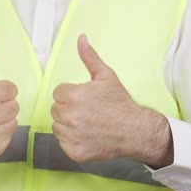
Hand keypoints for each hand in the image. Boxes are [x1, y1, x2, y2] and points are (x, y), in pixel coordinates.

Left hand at [50, 35, 173, 166]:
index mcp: (73, 96)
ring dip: (68, 125)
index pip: (57, 93)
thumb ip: (89, 57)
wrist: (135, 130)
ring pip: (57, 126)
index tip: (85, 99)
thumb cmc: (120, 103)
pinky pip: (63, 143)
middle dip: (68, 109)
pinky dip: (72, 140)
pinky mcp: (75, 152)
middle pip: (55, 109)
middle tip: (87, 111)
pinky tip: (87, 135)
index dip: (71, 94)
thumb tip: (81, 38)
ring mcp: (72, 136)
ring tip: (87, 123)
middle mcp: (70, 116)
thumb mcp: (106, 76)